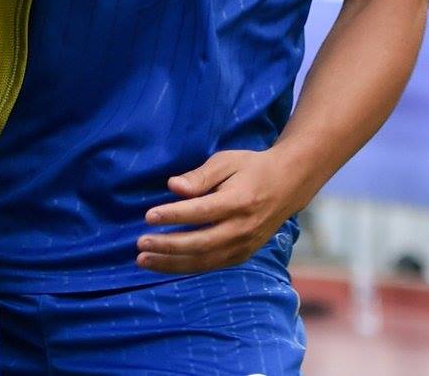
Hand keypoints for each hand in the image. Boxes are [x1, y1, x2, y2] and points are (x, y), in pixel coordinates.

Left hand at [136, 148, 306, 273]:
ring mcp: (245, 245)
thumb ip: (200, 176)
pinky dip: (187, 267)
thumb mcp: (226, 161)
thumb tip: (173, 186)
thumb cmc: (251, 168)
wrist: (288, 185)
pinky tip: (164, 265)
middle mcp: (243, 228)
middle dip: (168, 246)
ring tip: (144, 261)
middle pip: (201, 243)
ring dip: (172, 263)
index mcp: (239, 202)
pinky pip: (212, 265)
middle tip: (140, 244)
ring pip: (205, 260)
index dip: (174, 215)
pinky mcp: (244, 254)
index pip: (202, 212)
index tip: (149, 216)